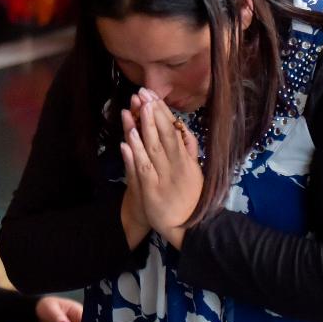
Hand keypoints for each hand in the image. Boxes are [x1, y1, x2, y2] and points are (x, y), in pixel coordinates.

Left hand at [121, 88, 202, 248]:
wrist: (188, 229)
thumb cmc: (190, 198)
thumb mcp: (195, 171)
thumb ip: (190, 150)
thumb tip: (184, 128)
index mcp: (186, 160)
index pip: (174, 130)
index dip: (162, 112)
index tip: (153, 95)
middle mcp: (176, 166)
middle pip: (164, 134)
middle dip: (153, 113)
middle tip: (143, 92)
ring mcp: (163, 177)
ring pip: (152, 148)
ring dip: (143, 127)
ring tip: (135, 108)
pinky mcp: (151, 190)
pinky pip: (142, 169)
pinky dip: (134, 154)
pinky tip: (127, 141)